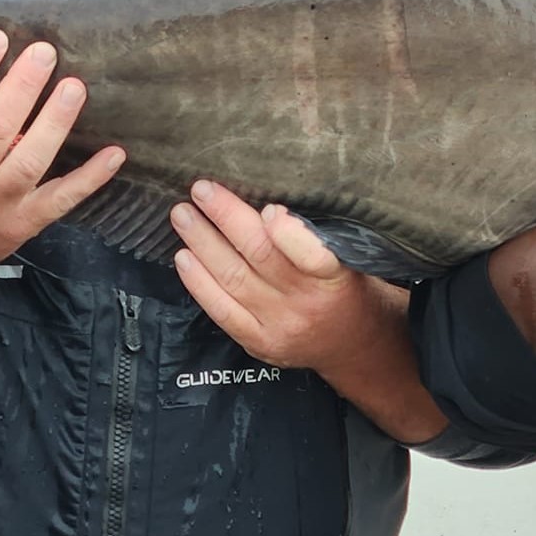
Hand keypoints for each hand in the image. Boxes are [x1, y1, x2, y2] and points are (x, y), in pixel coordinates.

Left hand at [173, 181, 448, 442]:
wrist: (352, 346)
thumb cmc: (348, 289)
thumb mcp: (350, 260)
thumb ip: (315, 237)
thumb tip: (266, 204)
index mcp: (335, 279)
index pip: (313, 255)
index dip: (287, 231)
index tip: (268, 207)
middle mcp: (305, 303)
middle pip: (260, 256)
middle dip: (227, 219)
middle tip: (201, 190)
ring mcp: (278, 326)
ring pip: (233, 278)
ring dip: (203, 243)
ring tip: (183, 215)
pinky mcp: (258, 342)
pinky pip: (221, 310)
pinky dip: (199, 282)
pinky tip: (184, 257)